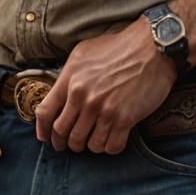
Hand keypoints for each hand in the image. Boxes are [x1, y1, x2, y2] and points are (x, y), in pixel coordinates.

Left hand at [34, 17, 176, 154]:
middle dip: (65, 142)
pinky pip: (110, 147)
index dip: (43, 130)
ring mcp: (104, 109)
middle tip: (70, 143)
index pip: (45, 112)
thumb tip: (57, 95)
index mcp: (71, 78)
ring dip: (89, 145)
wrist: (152, 48)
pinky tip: (113, 137)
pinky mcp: (124, 119)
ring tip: (94, 137)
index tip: (46, 138)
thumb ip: (68, 75)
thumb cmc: (118, 47)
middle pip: (63, 134)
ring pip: (87, 144)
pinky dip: (109, 147)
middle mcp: (84, 96)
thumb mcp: (84, 52)